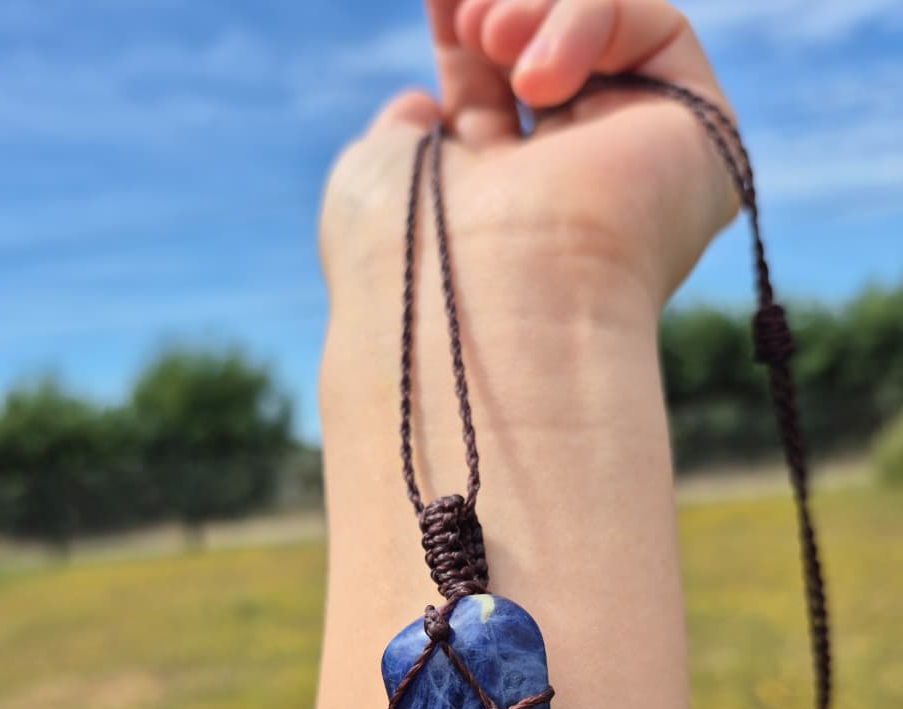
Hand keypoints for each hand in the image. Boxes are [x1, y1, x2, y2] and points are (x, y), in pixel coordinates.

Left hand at [320, 0, 739, 315]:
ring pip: (604, 31)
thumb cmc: (408, 257)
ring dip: (540, 8)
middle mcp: (571, 190)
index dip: (463, 29)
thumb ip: (407, 132)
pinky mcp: (701, 141)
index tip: (440, 1)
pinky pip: (657, 28)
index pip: (490, 92)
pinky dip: (591, 19)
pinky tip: (540, 79)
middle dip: (504, 10)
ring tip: (492, 39)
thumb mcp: (377, 176)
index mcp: (498, 208)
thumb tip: (425, 105)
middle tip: (471, 23)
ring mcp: (639, 167)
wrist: (480, 308)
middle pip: (548, 52)